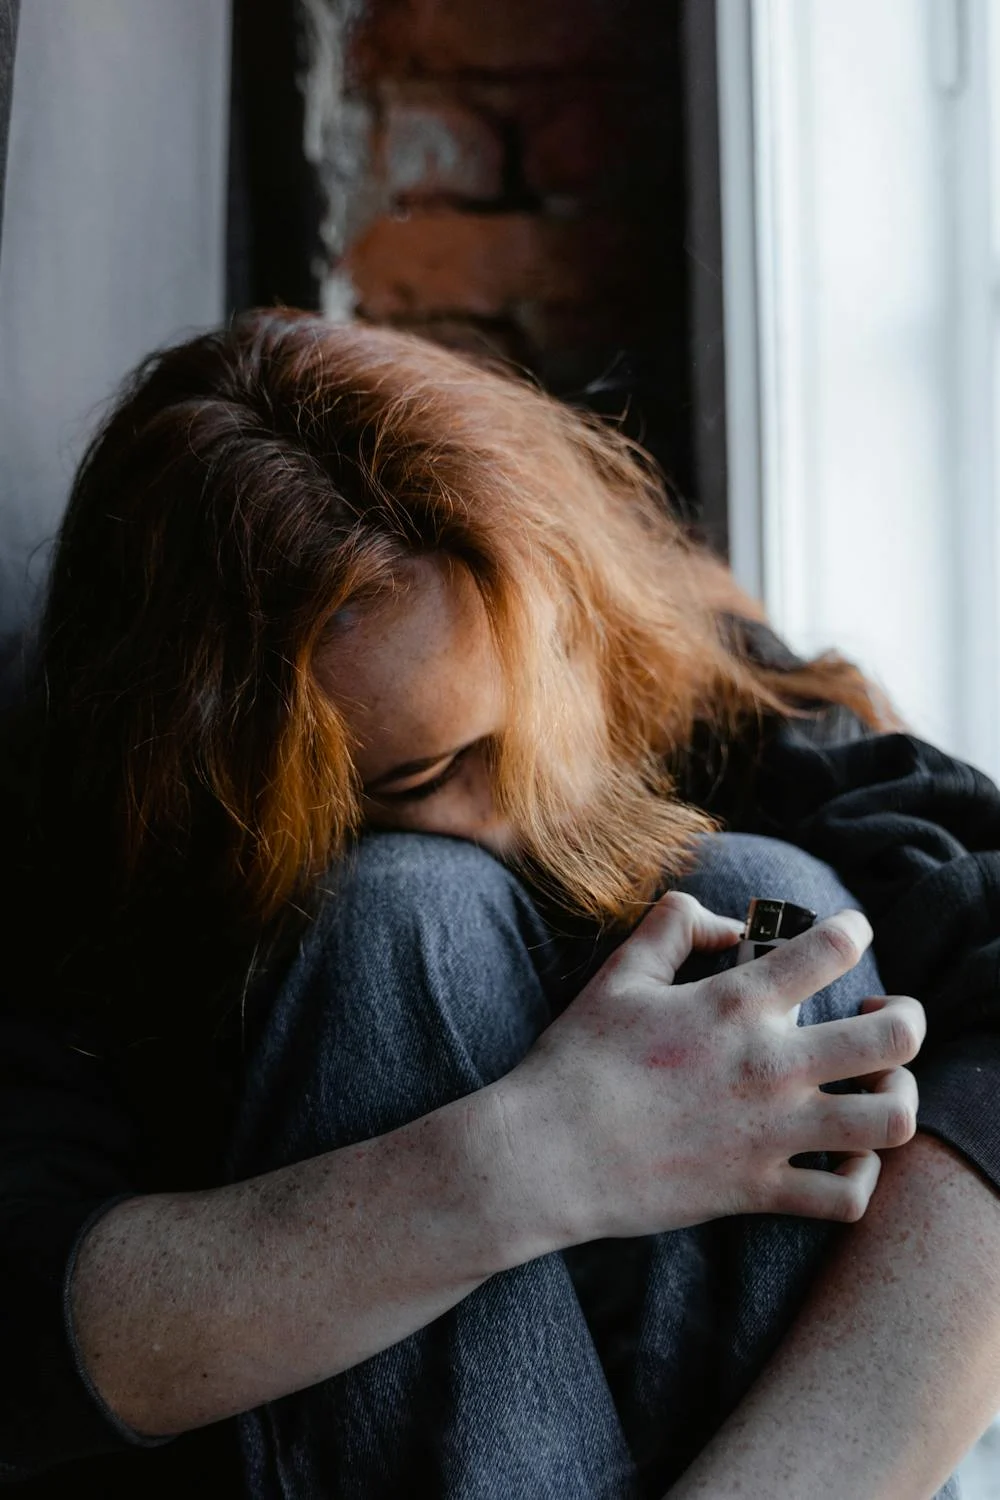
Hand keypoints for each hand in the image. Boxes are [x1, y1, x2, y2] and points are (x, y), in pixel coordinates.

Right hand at [498, 892, 924, 1244]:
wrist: (547, 1154)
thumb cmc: (578, 1060)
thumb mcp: (620, 974)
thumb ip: (674, 927)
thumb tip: (724, 921)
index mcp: (736, 1003)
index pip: (829, 948)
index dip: (851, 930)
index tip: (849, 933)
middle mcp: (770, 1066)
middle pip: (892, 1037)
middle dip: (907, 1018)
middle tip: (887, 1014)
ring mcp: (771, 1134)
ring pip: (890, 1120)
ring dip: (899, 1098)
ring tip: (878, 1088)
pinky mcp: (759, 1192)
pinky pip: (847, 1197)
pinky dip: (860, 1178)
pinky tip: (843, 1158)